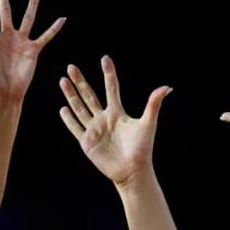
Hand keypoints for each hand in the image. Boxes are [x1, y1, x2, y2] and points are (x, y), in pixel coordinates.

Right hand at [59, 56, 170, 184]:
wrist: (133, 170)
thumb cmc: (142, 148)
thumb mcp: (148, 124)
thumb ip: (153, 104)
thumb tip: (167, 88)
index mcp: (117, 113)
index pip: (111, 88)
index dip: (108, 73)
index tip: (105, 58)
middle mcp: (104, 119)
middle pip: (89, 95)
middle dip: (80, 81)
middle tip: (71, 66)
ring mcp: (94, 130)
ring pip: (79, 108)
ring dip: (70, 95)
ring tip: (63, 81)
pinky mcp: (87, 142)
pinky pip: (75, 128)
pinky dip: (69, 119)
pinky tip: (63, 109)